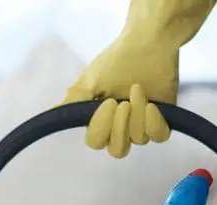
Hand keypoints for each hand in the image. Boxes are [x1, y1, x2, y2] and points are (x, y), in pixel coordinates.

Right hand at [62, 37, 177, 158]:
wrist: (148, 42)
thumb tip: (53, 113)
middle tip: (121, 103)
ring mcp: (142, 125)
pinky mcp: (163, 119)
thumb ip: (75, 101)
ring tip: (137, 90)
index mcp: (100, 120)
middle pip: (117, 150)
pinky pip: (159, 136)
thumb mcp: (90, 81)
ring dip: (137, 115)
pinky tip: (152, 104)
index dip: (101, 129)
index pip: (95, 142)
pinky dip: (154, 122)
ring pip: (139, 140)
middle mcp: (121, 127)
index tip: (107, 102)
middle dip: (119, 128)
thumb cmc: (117, 60)